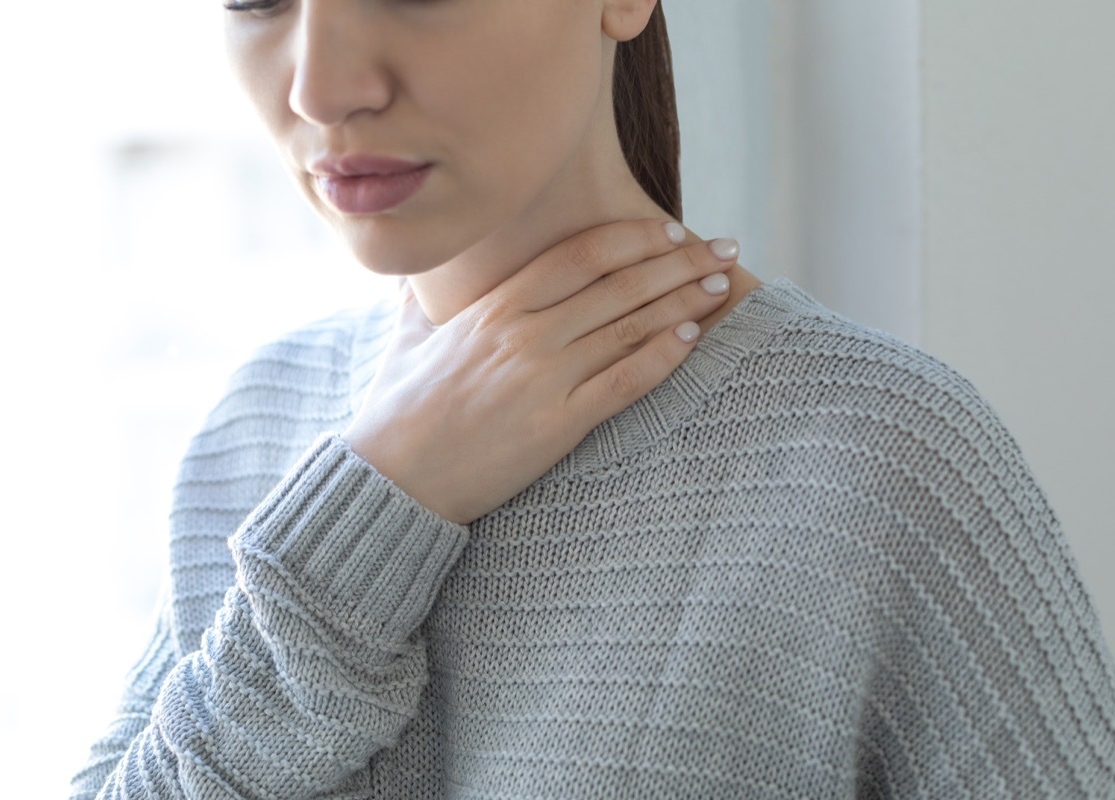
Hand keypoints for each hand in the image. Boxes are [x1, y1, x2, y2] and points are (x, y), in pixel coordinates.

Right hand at [342, 219, 738, 523]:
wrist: (391, 479)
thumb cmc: (397, 411)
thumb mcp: (407, 340)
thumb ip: (422, 301)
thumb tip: (416, 273)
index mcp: (493, 307)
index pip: (579, 255)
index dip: (633, 238)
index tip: (670, 231)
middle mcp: (524, 333)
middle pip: (618, 284)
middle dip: (679, 263)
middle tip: (723, 249)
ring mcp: (544, 378)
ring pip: (630, 327)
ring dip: (684, 302)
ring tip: (722, 286)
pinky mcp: (557, 426)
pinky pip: (624, 381)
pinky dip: (663, 356)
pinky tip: (693, 338)